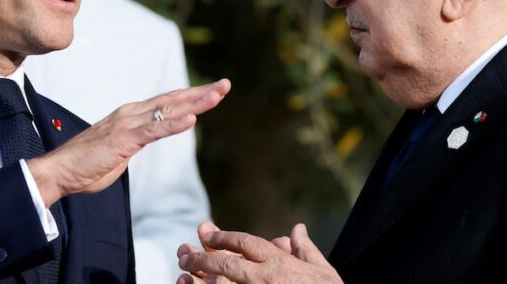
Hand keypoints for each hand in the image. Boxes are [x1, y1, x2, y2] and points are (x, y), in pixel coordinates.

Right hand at [29, 79, 230, 205]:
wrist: (59, 171)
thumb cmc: (86, 166)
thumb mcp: (118, 151)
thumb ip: (133, 142)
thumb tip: (142, 141)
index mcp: (130, 116)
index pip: (167, 102)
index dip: (192, 96)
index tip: (213, 92)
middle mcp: (130, 113)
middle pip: (173, 99)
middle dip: (201, 92)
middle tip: (226, 84)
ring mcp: (127, 124)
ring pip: (168, 110)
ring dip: (195, 102)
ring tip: (218, 95)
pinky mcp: (123, 139)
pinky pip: (154, 130)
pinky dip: (174, 123)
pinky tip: (192, 119)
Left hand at [177, 222, 341, 283]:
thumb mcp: (323, 271)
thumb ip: (306, 249)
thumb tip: (297, 229)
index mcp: (280, 263)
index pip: (246, 243)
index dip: (224, 237)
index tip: (207, 233)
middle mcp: (265, 277)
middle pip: (227, 262)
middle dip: (202, 256)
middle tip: (183, 253)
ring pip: (222, 283)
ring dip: (198, 278)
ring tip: (182, 272)